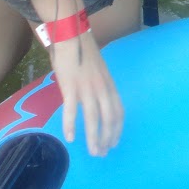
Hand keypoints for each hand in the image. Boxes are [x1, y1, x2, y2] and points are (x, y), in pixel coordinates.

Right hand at [50, 34, 123, 155]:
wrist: (72, 35)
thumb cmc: (83, 53)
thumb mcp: (99, 71)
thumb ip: (100, 87)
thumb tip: (96, 104)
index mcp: (110, 85)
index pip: (118, 112)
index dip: (117, 130)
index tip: (114, 143)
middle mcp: (102, 89)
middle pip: (109, 119)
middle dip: (107, 138)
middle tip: (102, 153)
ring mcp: (87, 88)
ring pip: (93, 118)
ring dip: (93, 138)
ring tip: (93, 152)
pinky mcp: (71, 86)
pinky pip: (71, 110)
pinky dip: (70, 125)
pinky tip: (70, 138)